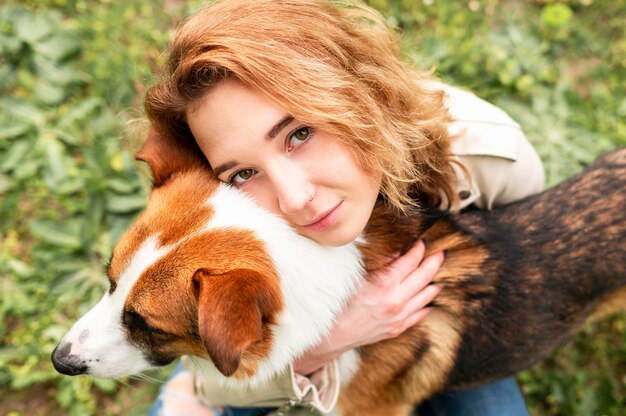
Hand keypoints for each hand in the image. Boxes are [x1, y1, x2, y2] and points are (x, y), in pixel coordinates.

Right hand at [293, 240, 443, 374]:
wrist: (333, 334)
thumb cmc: (341, 302)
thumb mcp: (357, 277)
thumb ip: (380, 265)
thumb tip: (398, 253)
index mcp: (384, 284)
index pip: (410, 261)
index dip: (419, 250)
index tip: (422, 243)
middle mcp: (396, 301)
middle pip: (425, 276)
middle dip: (434, 262)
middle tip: (440, 253)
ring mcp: (400, 317)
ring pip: (428, 296)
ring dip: (435, 282)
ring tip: (438, 273)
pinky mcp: (399, 328)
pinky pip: (421, 313)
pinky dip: (428, 302)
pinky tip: (429, 296)